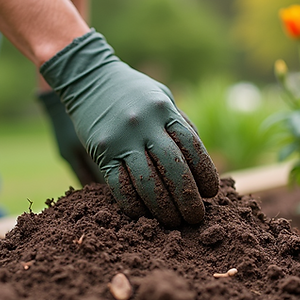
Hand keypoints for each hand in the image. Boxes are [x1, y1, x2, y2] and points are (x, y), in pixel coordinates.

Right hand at [40, 31, 218, 226]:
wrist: (88, 77)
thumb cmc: (132, 91)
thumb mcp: (162, 97)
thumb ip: (181, 125)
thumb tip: (202, 163)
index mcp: (164, 110)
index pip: (193, 148)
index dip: (205, 174)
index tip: (211, 194)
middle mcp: (145, 124)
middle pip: (174, 168)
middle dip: (188, 198)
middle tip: (195, 218)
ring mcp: (121, 138)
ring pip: (148, 182)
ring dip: (163, 208)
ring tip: (173, 222)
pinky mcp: (101, 151)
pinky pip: (119, 185)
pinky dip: (133, 204)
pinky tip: (143, 215)